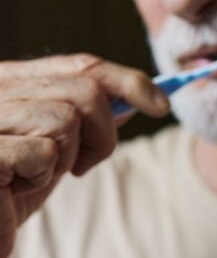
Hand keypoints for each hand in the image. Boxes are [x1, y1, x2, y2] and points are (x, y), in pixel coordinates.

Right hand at [0, 54, 169, 257]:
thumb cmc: (6, 192)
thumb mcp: (55, 147)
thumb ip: (85, 119)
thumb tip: (136, 99)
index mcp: (10, 80)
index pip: (81, 66)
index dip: (128, 81)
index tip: (160, 103)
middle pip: (85, 91)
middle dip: (101, 135)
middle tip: (81, 166)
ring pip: (66, 119)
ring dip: (65, 158)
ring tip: (33, 175)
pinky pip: (43, 152)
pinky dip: (40, 177)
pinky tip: (13, 187)